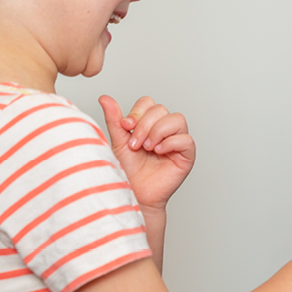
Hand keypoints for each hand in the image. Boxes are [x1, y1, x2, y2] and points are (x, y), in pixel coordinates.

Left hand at [99, 95, 194, 210]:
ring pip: (177, 119)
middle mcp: (165, 130)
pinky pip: (186, 139)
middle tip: (135, 144)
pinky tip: (158, 152)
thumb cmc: (127, 171)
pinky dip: (170, 143)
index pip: (148, 103)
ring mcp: (177, 142)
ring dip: (158, 132)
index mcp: (148, 124)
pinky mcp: (187, 155)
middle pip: (161, 109)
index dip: (137, 112)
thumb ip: (114, 120)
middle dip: (145, 125)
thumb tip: (105, 98)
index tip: (126, 127)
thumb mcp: (118, 142)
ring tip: (148, 148)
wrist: (134, 194)